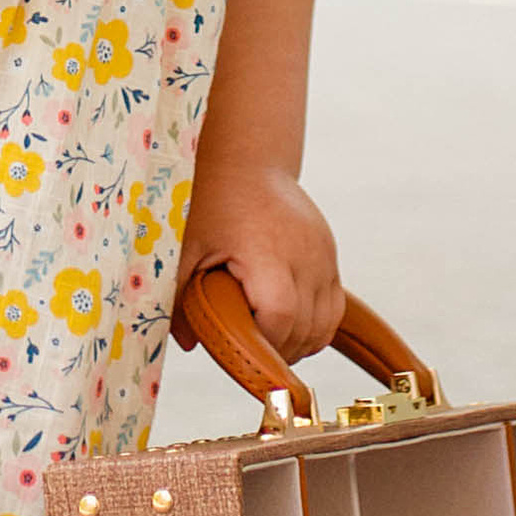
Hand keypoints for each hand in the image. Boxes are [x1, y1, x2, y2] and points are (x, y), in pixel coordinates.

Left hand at [178, 159, 343, 367]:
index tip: (241, 347)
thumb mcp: (188, 248)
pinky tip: (289, 327)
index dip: (263, 342)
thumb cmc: (212, 203)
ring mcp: (322, 254)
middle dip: (279, 350)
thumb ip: (181, 297)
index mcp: (267, 251)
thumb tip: (185, 344)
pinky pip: (334, 307)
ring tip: (269, 343)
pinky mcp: (330, 254)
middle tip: (249, 353)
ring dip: (301, 343)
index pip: (280, 315)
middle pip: (306, 327)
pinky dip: (316, 326)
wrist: (247, 162)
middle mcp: (304, 254)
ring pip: (326, 323)